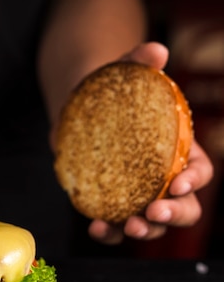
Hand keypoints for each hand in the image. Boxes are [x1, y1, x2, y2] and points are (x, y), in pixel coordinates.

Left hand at [88, 41, 214, 244]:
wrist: (80, 107)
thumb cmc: (113, 91)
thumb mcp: (125, 71)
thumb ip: (141, 60)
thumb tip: (155, 49)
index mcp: (179, 150)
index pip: (200, 171)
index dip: (195, 180)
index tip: (177, 183)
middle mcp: (163, 178)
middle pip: (185, 205)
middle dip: (175, 213)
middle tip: (154, 212)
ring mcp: (137, 195)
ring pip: (153, 224)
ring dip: (144, 230)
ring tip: (128, 226)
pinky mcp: (111, 202)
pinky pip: (115, 225)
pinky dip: (109, 232)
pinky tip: (96, 227)